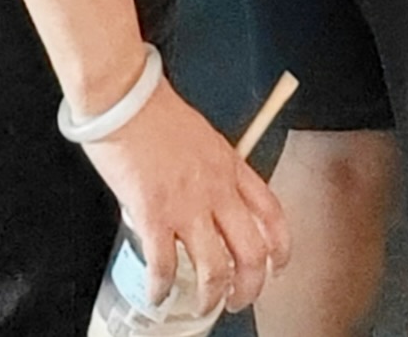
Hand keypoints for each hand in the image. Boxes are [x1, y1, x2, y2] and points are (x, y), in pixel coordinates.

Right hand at [83, 80, 289, 316]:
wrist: (126, 100)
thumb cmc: (156, 114)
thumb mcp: (202, 139)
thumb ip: (210, 173)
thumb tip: (202, 202)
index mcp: (231, 166)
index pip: (272, 212)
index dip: (281, 246)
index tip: (278, 266)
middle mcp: (217, 189)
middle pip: (252, 250)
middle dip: (251, 286)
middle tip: (240, 299)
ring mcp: (188, 205)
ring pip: (216, 267)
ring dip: (212, 295)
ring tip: (204, 306)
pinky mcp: (155, 215)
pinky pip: (165, 265)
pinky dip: (163, 287)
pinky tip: (158, 293)